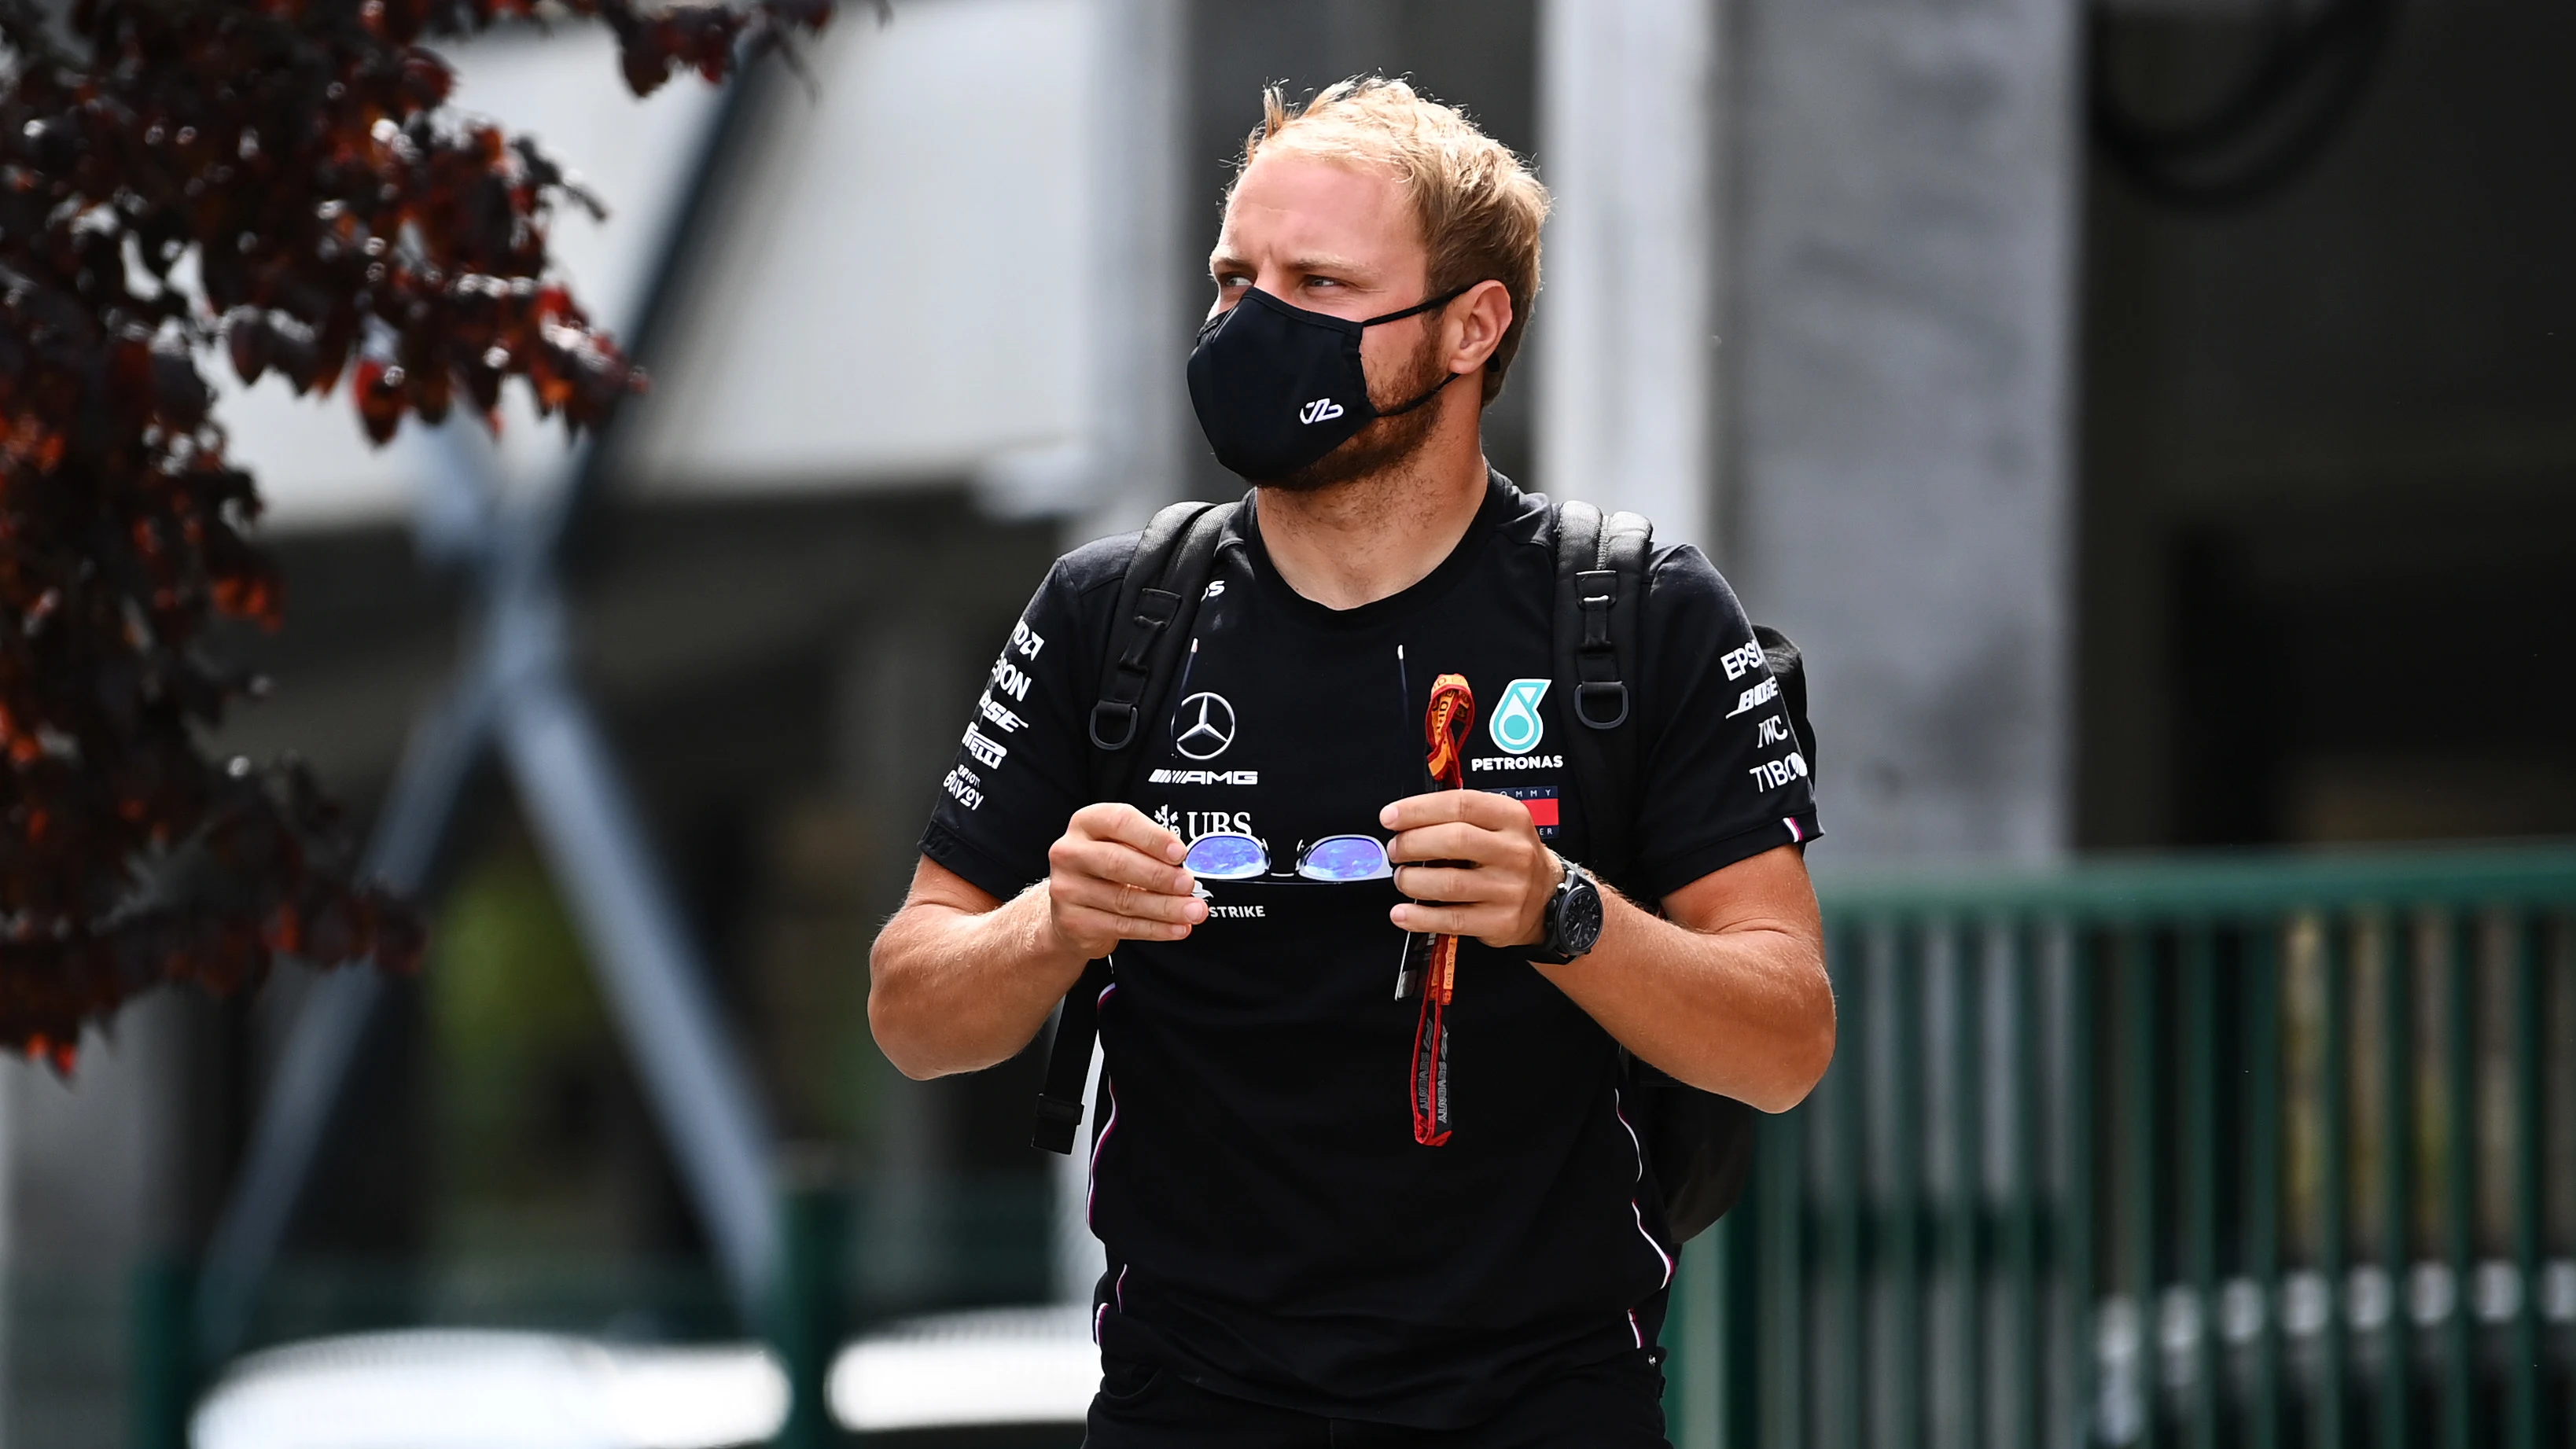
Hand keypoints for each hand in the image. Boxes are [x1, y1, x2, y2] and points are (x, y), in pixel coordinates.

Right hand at [1044, 803, 1205, 958]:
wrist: (1071, 909)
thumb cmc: (1105, 871)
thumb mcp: (1121, 847)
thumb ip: (1147, 849)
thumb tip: (1185, 866)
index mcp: (1086, 823)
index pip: (1120, 821)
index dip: (1153, 837)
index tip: (1180, 852)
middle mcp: (1069, 852)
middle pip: (1118, 863)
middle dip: (1160, 875)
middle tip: (1188, 884)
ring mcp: (1067, 889)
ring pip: (1123, 900)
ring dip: (1166, 907)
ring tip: (1193, 911)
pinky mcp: (1073, 922)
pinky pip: (1121, 927)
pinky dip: (1155, 929)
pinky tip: (1177, 928)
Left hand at [1378, 791, 1561, 949]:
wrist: (1548, 896)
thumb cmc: (1510, 855)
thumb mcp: (1499, 824)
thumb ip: (1459, 816)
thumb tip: (1405, 819)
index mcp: (1511, 817)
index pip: (1460, 805)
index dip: (1418, 809)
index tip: (1390, 817)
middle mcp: (1515, 851)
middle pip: (1454, 840)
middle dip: (1412, 844)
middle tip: (1395, 849)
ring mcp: (1510, 888)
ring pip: (1449, 883)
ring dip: (1412, 881)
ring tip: (1402, 878)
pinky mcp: (1502, 921)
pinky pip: (1452, 920)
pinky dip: (1420, 917)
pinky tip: (1402, 913)